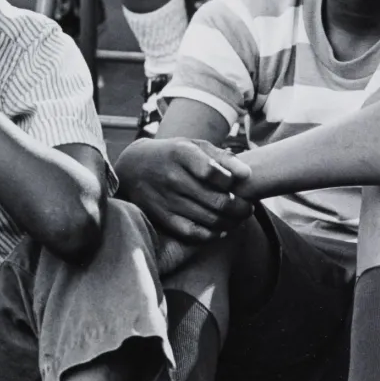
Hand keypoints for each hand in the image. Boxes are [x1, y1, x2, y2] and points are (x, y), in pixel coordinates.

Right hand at [116, 137, 252, 243]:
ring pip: (210, 219)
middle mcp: (172, 177)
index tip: (238, 183)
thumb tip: (247, 175)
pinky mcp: (162, 217)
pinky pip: (194, 233)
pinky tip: (221, 229)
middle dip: (241, 207)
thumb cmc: (173, 155)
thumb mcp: (193, 146)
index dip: (231, 180)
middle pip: (217, 200)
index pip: (213, 171)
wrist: (132, 167)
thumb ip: (222, 157)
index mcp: (181, 154)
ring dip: (232, 221)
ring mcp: (166, 199)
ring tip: (238, 217)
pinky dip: (213, 234)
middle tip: (247, 207)